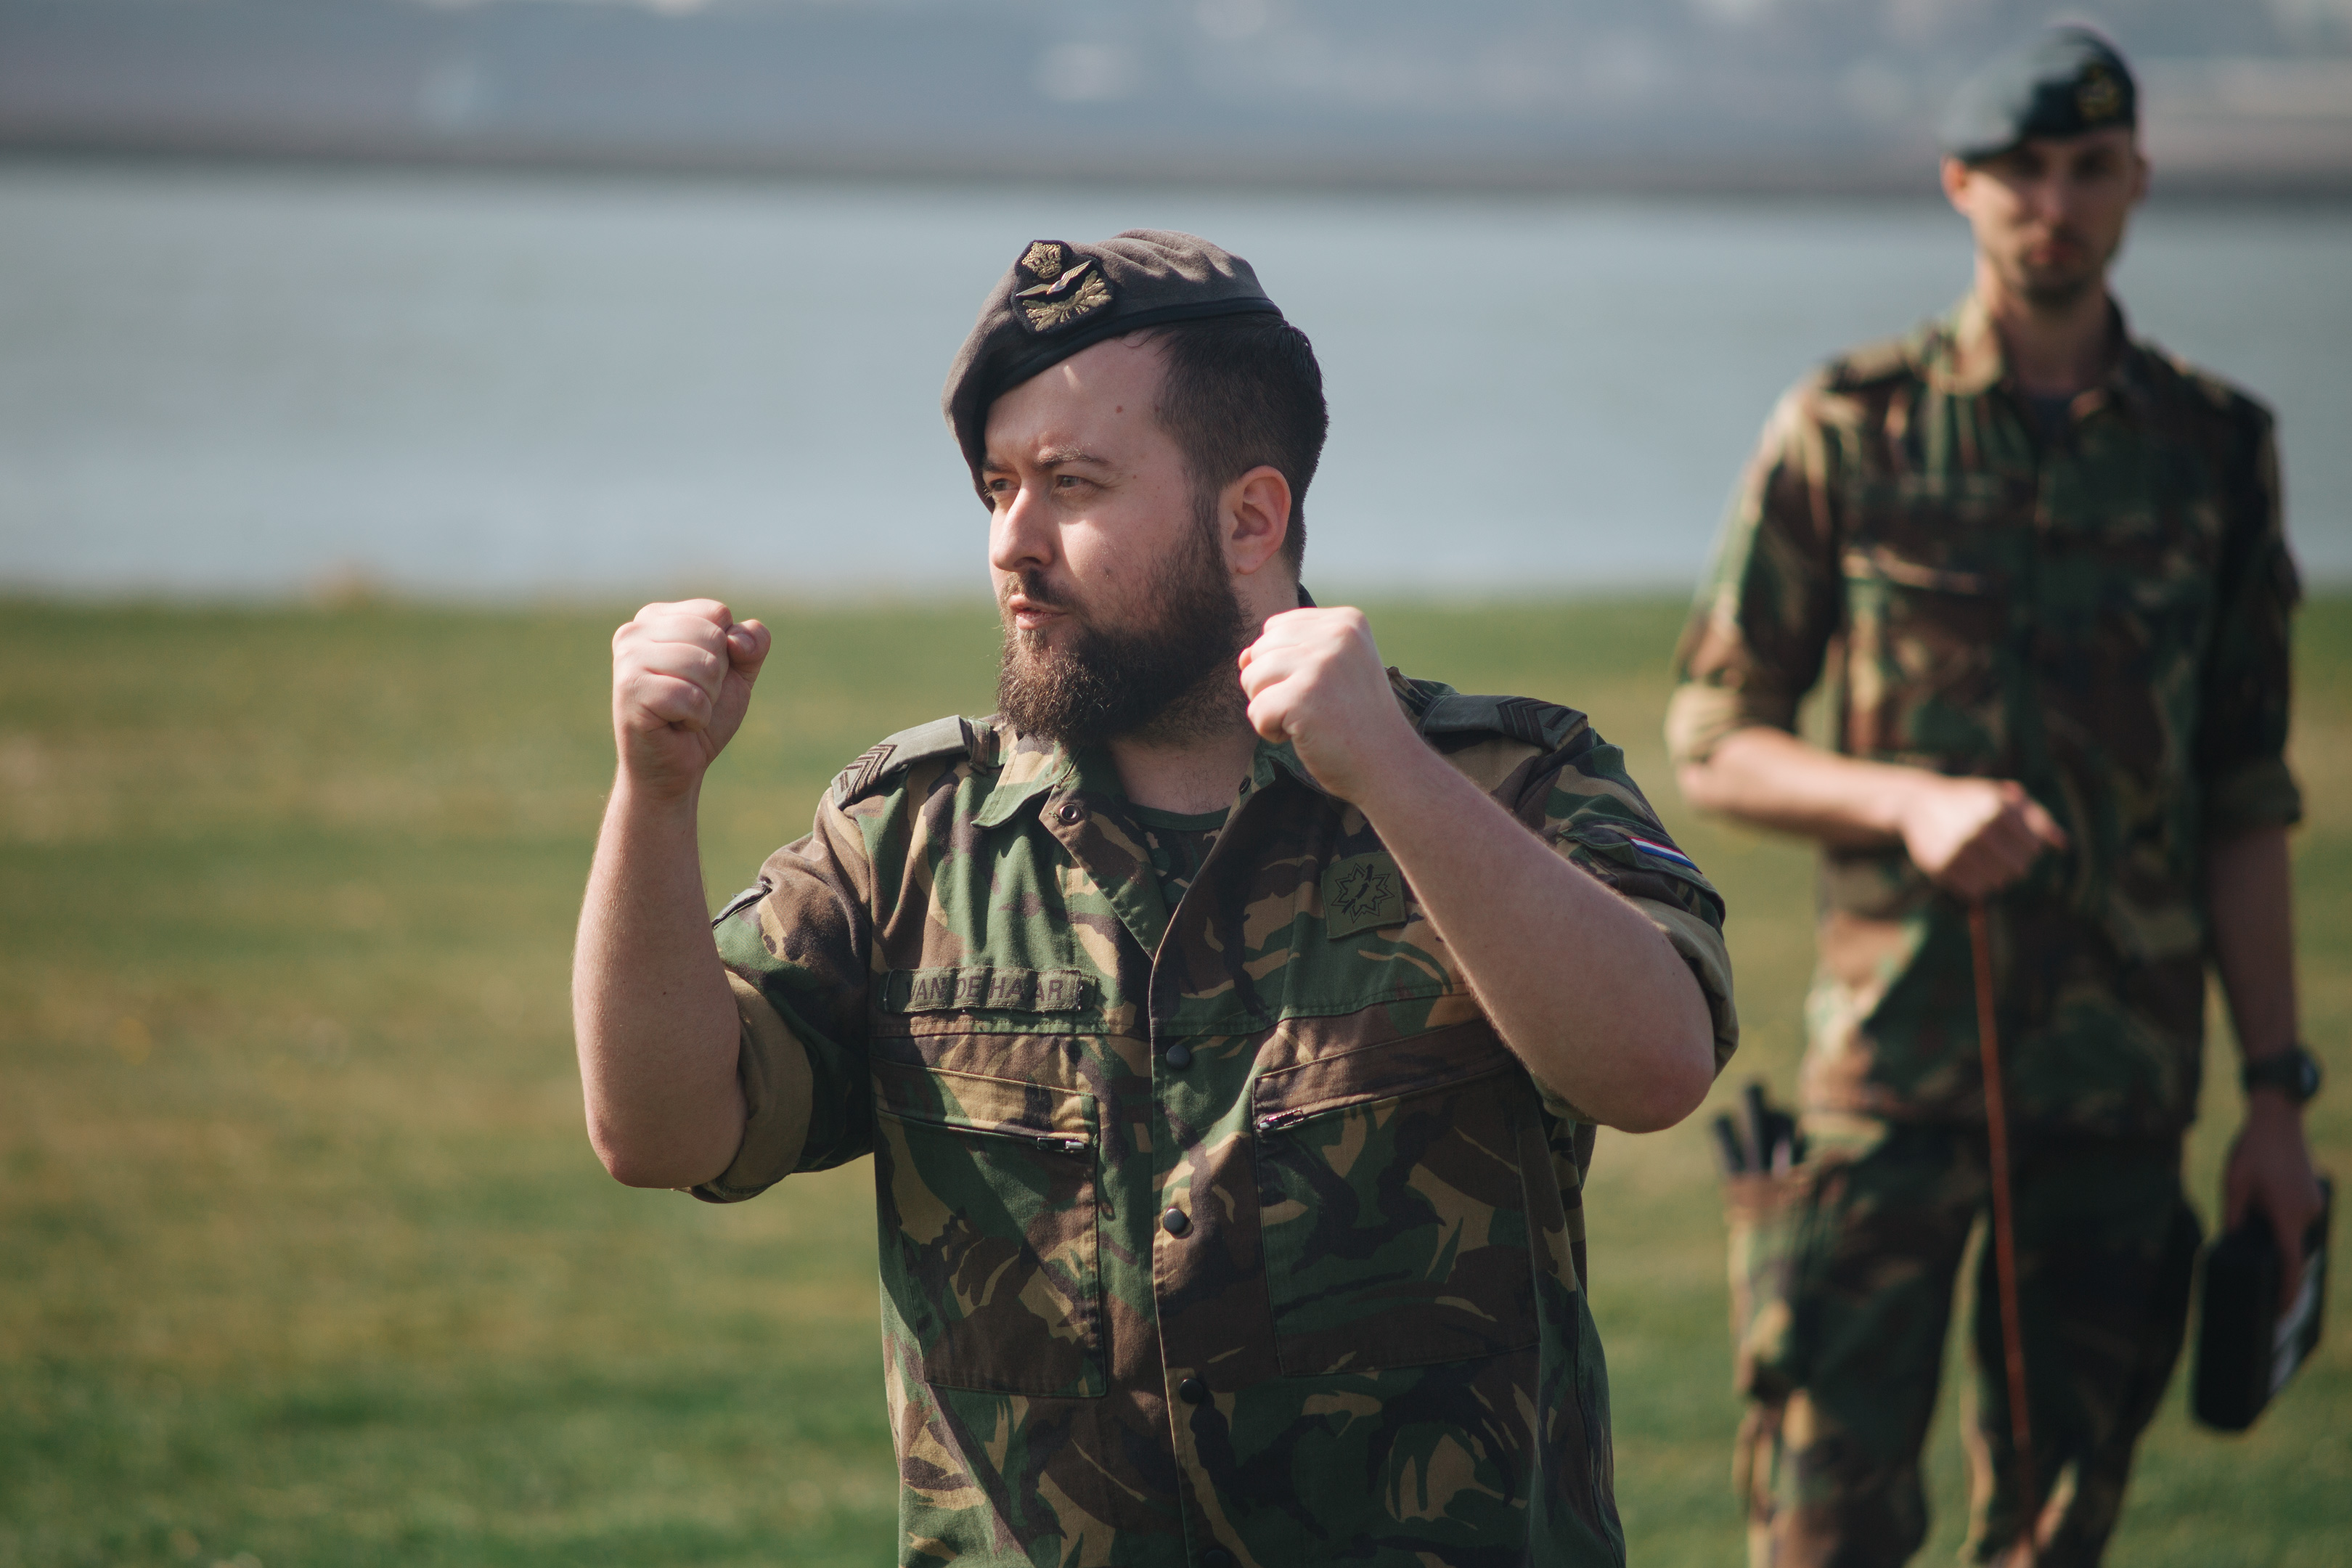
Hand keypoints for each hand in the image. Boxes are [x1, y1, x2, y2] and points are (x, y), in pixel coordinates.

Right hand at [610, 599, 769, 798]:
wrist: (675, 767)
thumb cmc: (702, 715)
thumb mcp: (738, 673)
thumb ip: (752, 642)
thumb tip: (736, 640)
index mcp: (656, 617)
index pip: (717, 612)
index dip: (726, 651)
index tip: (700, 675)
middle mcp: (634, 631)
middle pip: (712, 636)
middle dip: (716, 677)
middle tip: (690, 697)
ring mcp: (627, 659)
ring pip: (704, 665)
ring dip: (706, 699)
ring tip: (682, 711)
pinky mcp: (630, 690)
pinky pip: (691, 696)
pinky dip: (696, 718)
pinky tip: (674, 725)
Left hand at [1236, 607, 1417, 802]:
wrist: (1389, 767)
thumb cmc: (1356, 722)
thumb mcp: (1332, 672)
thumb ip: (1289, 653)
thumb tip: (1243, 657)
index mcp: (1346, 621)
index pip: (1277, 628)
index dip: (1285, 666)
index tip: (1322, 688)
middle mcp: (1336, 634)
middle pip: (1260, 650)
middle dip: (1273, 686)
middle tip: (1315, 708)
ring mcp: (1321, 664)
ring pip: (1251, 677)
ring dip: (1270, 708)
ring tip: (1309, 720)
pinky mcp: (1304, 697)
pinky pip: (1256, 710)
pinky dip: (1270, 731)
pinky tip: (1304, 736)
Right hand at [1894, 776, 2066, 899]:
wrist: (1918, 803)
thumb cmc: (1971, 800)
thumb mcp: (2005, 799)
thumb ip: (2039, 819)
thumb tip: (2065, 846)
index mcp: (1999, 811)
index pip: (2033, 849)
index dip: (2028, 847)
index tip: (2013, 839)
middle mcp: (1979, 831)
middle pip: (2019, 869)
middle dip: (2014, 864)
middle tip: (1998, 852)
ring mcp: (1958, 851)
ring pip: (1998, 883)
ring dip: (1995, 875)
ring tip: (1983, 859)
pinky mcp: (1941, 868)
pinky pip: (1975, 892)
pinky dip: (1976, 884)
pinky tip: (1968, 868)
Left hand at [2223, 1094, 2326, 1314]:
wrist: (2278, 1117)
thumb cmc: (2252, 1150)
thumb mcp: (2232, 1185)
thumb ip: (2233, 1218)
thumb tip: (2232, 1246)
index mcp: (2286, 1215)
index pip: (2290, 1265)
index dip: (2286, 1292)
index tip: (2281, 1312)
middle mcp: (2306, 1213)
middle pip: (2291, 1250)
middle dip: (2275, 1265)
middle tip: (2256, 1281)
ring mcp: (2314, 1204)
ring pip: (2293, 1233)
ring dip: (2277, 1237)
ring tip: (2254, 1226)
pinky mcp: (2314, 1196)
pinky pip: (2297, 1219)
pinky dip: (2283, 1223)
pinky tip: (2264, 1212)